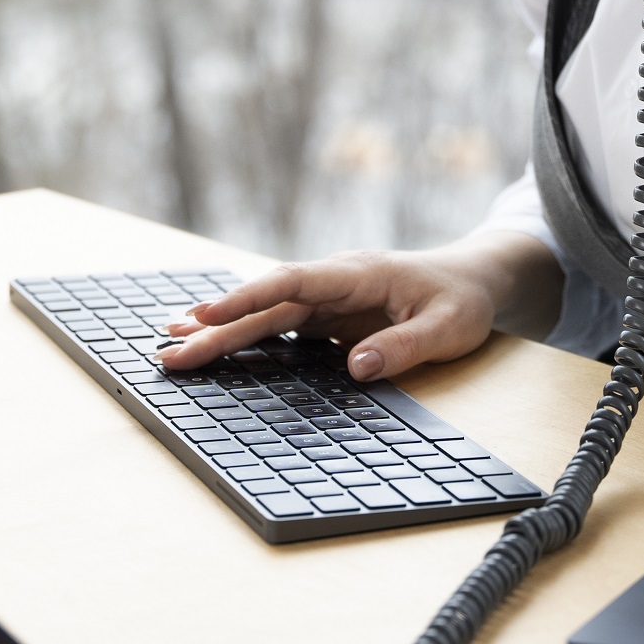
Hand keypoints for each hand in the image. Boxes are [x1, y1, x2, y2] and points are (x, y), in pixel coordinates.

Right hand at [154, 247, 513, 382]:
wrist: (474, 279)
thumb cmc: (462, 300)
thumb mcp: (447, 328)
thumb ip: (403, 346)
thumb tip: (357, 369)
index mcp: (356, 274)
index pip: (290, 282)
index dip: (246, 298)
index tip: (206, 314)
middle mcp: (332, 282)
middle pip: (266, 304)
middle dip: (216, 326)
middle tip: (169, 350)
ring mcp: (327, 298)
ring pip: (266, 313)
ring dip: (222, 328)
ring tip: (172, 343)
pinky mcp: (327, 315)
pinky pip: (280, 323)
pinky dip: (245, 333)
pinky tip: (214, 342)